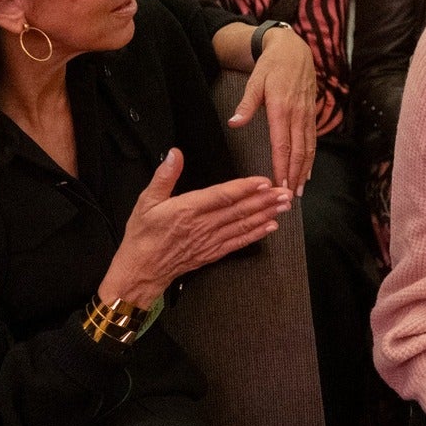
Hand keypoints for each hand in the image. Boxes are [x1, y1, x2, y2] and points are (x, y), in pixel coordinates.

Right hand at [100, 148, 292, 306]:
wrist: (141, 270)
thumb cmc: (143, 236)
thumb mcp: (146, 201)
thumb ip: (164, 177)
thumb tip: (174, 155)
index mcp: (187, 209)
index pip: (222, 196)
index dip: (245, 188)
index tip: (263, 181)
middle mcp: (203, 225)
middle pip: (239, 210)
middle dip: (264, 200)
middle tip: (284, 192)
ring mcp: (210, 240)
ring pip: (243, 225)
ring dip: (265, 215)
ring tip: (283, 206)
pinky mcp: (213, 253)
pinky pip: (238, 242)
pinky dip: (256, 234)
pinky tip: (270, 227)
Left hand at [229, 27, 318, 192]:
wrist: (295, 49)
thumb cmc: (271, 66)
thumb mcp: (255, 81)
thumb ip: (246, 104)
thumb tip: (234, 123)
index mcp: (281, 108)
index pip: (282, 144)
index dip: (282, 166)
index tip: (280, 184)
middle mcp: (297, 115)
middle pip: (298, 152)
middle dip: (294, 176)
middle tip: (289, 197)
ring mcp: (307, 115)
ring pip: (308, 148)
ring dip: (304, 171)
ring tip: (299, 190)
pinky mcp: (311, 114)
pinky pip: (313, 140)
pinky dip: (311, 158)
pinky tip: (307, 171)